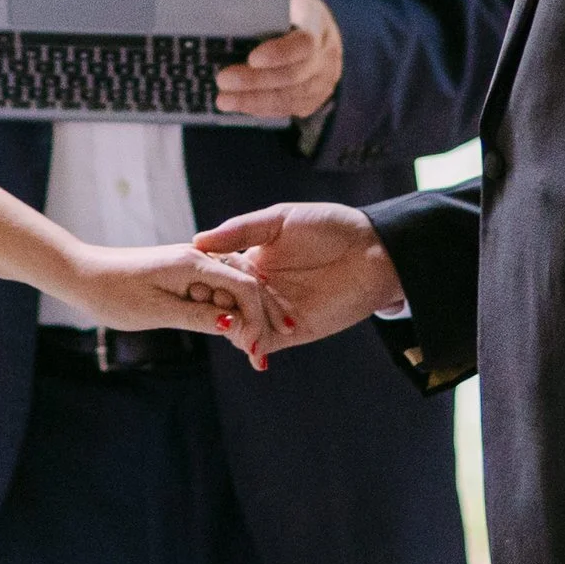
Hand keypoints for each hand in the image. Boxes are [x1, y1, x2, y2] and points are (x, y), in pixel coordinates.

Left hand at [58, 241, 278, 361]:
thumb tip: (236, 324)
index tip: (261, 352)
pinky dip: (228, 310)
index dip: (259, 319)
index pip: (244, 287)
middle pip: (244, 285)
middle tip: (273, 353)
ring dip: (247, 316)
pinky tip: (234, 330)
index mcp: (193, 263)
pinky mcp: (182, 273)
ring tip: (260, 347)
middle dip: (261, 318)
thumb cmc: (114, 294)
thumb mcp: (158, 312)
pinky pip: (215, 290)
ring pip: (232, 288)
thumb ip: (199, 316)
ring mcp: (190, 264)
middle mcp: (197, 258)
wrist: (82, 275)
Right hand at [194, 201, 400, 353]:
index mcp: (252, 258)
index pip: (217, 272)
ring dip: (232, 325)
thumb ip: (240, 230)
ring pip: (241, 324)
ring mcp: (276, 310)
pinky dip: (253, 344)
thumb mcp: (280, 219)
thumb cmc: (331, 226)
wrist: (376, 252)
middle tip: (205, 304)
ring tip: (225, 323)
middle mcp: (260, 287)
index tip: (189, 279)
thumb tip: (196, 241)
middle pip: (225, 302)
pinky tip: (247, 342)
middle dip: (213, 305)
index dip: (202, 277)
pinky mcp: (295, 331)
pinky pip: (265, 341)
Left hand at [216, 0, 342, 120]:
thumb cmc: (289, 8)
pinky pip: (289, 108)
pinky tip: (240, 105)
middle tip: (223, 80)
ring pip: (290, 97)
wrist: (318, 29)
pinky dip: (262, 108)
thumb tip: (229, 2)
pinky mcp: (315, 97)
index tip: (252, 58)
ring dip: (254, 100)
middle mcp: (327, 54)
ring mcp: (324, 79)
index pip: (305, 43)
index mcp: (318, 22)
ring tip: (223, 99)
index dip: (280, 54)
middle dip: (256, 81)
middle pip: (294, 75)